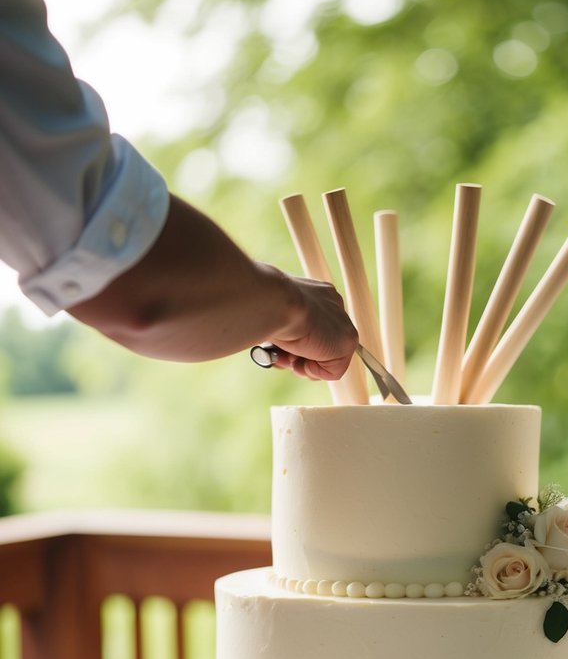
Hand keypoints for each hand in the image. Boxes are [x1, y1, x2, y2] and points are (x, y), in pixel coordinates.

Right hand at [68, 195, 358, 376]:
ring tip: (274, 346)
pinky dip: (313, 370)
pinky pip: (339, 368)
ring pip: (331, 356)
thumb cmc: (205, 292)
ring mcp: (333, 313)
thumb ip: (188, 307)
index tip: (267, 344)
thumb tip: (135, 313)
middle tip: (270, 346)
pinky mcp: (341, 336)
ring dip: (301, 363)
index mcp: (293, 288)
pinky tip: (288, 350)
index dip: (289, 344)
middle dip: (298, 353)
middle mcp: (320, 296)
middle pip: (325, 340)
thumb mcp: (201, 304)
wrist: (227, 292)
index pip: (307, 323)